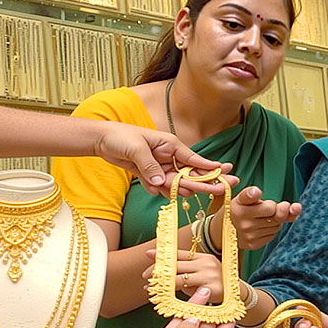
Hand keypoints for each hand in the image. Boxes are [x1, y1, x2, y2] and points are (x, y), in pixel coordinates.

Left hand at [90, 122, 239, 196]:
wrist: (100, 140)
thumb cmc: (120, 137)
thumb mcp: (136, 149)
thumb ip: (150, 167)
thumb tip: (162, 183)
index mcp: (170, 145)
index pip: (194, 159)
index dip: (211, 168)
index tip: (227, 173)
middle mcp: (169, 157)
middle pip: (191, 174)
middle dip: (203, 183)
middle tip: (220, 191)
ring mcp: (161, 167)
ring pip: (176, 184)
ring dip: (174, 190)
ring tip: (166, 187)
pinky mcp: (151, 175)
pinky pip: (160, 187)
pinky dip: (156, 190)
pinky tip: (147, 184)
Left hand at [142, 249, 225, 301]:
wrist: (238, 293)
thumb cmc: (215, 283)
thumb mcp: (203, 271)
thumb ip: (187, 269)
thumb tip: (164, 271)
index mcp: (202, 257)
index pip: (179, 253)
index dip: (163, 253)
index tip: (148, 254)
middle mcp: (205, 263)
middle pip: (176, 265)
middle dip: (158, 271)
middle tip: (145, 276)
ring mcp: (209, 275)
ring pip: (179, 279)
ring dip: (163, 284)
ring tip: (152, 288)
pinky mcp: (212, 289)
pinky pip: (189, 292)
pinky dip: (175, 295)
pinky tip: (166, 298)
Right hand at [215, 186, 301, 250]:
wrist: (221, 231)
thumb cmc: (237, 211)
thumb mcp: (244, 200)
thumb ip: (268, 200)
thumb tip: (296, 207)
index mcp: (238, 206)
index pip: (253, 198)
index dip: (255, 195)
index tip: (257, 193)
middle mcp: (242, 221)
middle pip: (274, 212)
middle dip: (275, 208)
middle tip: (267, 208)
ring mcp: (248, 234)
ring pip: (276, 224)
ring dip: (274, 220)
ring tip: (261, 218)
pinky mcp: (253, 244)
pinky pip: (273, 234)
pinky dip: (271, 229)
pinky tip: (261, 227)